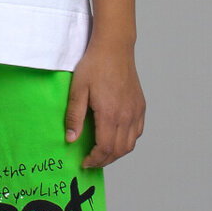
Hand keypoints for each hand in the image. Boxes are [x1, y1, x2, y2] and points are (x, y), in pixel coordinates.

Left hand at [64, 40, 145, 168]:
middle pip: (119, 150)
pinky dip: (128, 141)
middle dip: (105, 160)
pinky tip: (116, 138)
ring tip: (102, 152)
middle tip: (91, 161)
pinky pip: (138, 131)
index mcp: (110, 113)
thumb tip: (71, 139)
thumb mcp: (77, 89)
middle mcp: (126, 115)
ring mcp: (136, 111)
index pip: (105, 148)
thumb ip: (74, 116)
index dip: (95, 160)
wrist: (114, 48)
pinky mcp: (140, 106)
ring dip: (117, 153)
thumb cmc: (94, 66)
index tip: (84, 162)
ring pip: (131, 144)